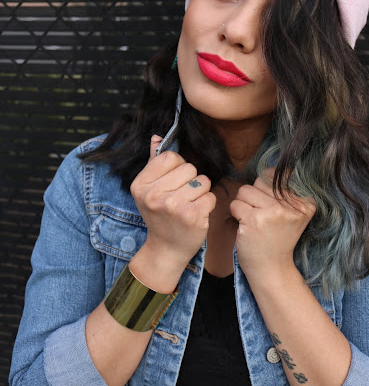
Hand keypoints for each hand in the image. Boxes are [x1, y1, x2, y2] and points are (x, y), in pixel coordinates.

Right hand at [130, 136, 215, 280]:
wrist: (165, 249)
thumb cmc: (160, 216)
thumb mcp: (149, 190)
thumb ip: (154, 162)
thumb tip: (156, 136)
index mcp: (141, 185)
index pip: (171, 157)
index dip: (178, 167)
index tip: (173, 182)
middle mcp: (154, 195)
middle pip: (189, 167)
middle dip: (191, 180)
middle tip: (182, 196)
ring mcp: (173, 206)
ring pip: (202, 181)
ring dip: (201, 192)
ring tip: (190, 204)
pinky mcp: (192, 216)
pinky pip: (211, 196)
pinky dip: (208, 204)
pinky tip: (197, 214)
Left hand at [230, 168, 315, 279]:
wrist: (272, 269)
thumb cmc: (277, 239)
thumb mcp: (292, 215)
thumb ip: (285, 192)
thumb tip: (270, 168)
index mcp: (306, 202)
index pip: (278, 176)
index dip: (267, 190)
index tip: (272, 209)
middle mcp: (292, 206)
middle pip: (260, 182)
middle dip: (254, 197)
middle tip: (262, 218)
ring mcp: (274, 212)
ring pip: (246, 190)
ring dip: (243, 204)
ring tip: (253, 221)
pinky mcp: (255, 220)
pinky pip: (236, 204)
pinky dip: (236, 214)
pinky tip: (247, 227)